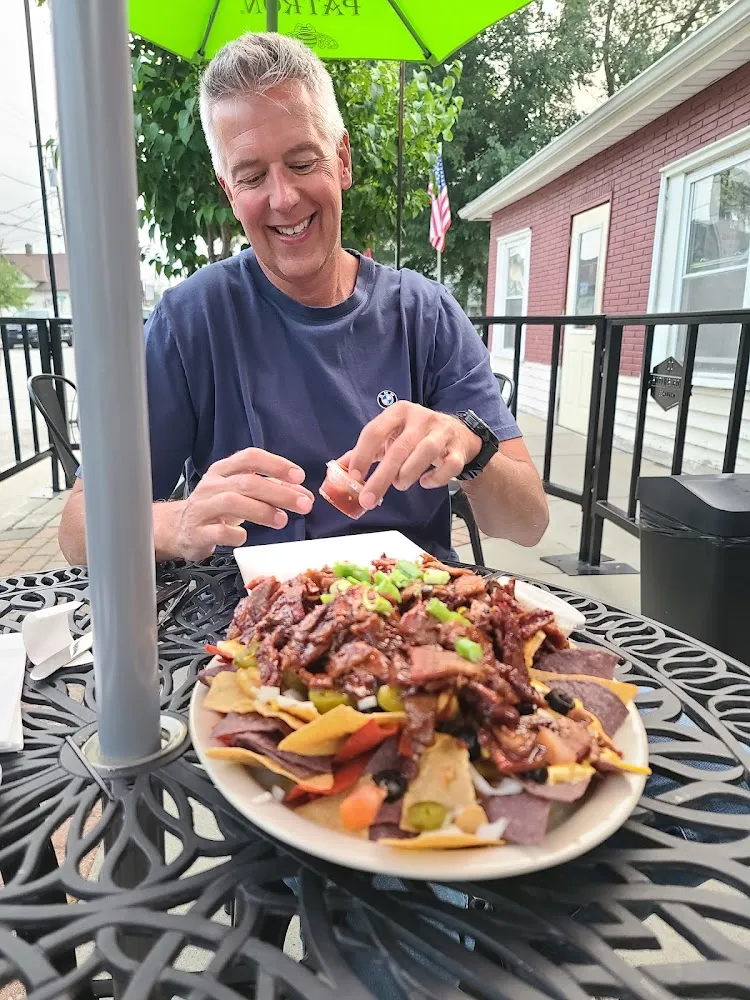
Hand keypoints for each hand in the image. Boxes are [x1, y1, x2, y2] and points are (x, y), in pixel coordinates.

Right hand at [165, 448, 312, 560]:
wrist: (180, 528)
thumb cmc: (217, 508)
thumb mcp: (242, 493)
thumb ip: (272, 490)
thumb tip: (303, 494)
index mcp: (223, 470)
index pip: (250, 457)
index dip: (276, 464)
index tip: (299, 476)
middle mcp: (212, 485)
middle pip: (247, 482)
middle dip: (279, 492)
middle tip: (304, 504)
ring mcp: (202, 508)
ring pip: (233, 503)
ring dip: (262, 511)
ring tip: (282, 520)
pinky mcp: (198, 532)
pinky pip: (219, 532)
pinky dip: (236, 535)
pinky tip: (246, 537)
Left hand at [348, 402, 480, 510]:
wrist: (459, 436)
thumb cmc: (417, 437)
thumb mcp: (390, 437)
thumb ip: (366, 452)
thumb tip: (337, 469)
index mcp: (398, 412)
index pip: (374, 431)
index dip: (362, 455)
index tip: (354, 478)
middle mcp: (420, 418)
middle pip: (399, 448)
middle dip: (381, 477)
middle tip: (368, 499)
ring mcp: (442, 432)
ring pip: (425, 452)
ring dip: (408, 474)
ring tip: (399, 485)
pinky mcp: (458, 449)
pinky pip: (449, 466)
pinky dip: (435, 478)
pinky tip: (425, 482)